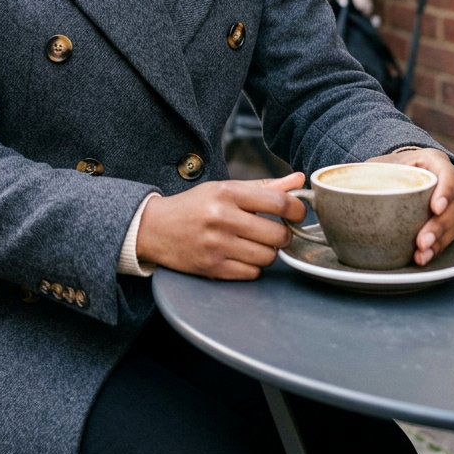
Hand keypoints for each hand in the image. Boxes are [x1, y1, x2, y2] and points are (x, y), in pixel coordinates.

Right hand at [136, 172, 305, 280]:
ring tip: (255, 243)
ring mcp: (217, 245)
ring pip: (267, 256)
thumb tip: (299, 180)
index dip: (296, 209)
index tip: (297, 213)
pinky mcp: (212, 268)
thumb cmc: (194, 206)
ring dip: (267, 251)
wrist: (154, 228)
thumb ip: (264, 187)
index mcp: (226, 193)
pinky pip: (252, 273)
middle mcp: (222, 218)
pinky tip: (241, 256)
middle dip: (283, 234)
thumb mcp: (225, 188)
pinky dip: (252, 267)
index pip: (277, 202)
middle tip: (275, 231)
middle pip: (277, 234)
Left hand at [366, 148, 453, 265]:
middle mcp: (451, 182)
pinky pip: (449, 236)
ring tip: (420, 256)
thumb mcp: (380, 163)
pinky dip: (436, 249)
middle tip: (421, 241)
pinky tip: (422, 258)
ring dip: (438, 243)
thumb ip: (365, 172)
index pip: (448, 175)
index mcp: (435, 162)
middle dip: (438, 226)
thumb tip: (331, 188)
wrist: (404, 171)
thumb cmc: (392, 167)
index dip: (445, 191)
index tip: (434, 208)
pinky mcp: (451, 221)